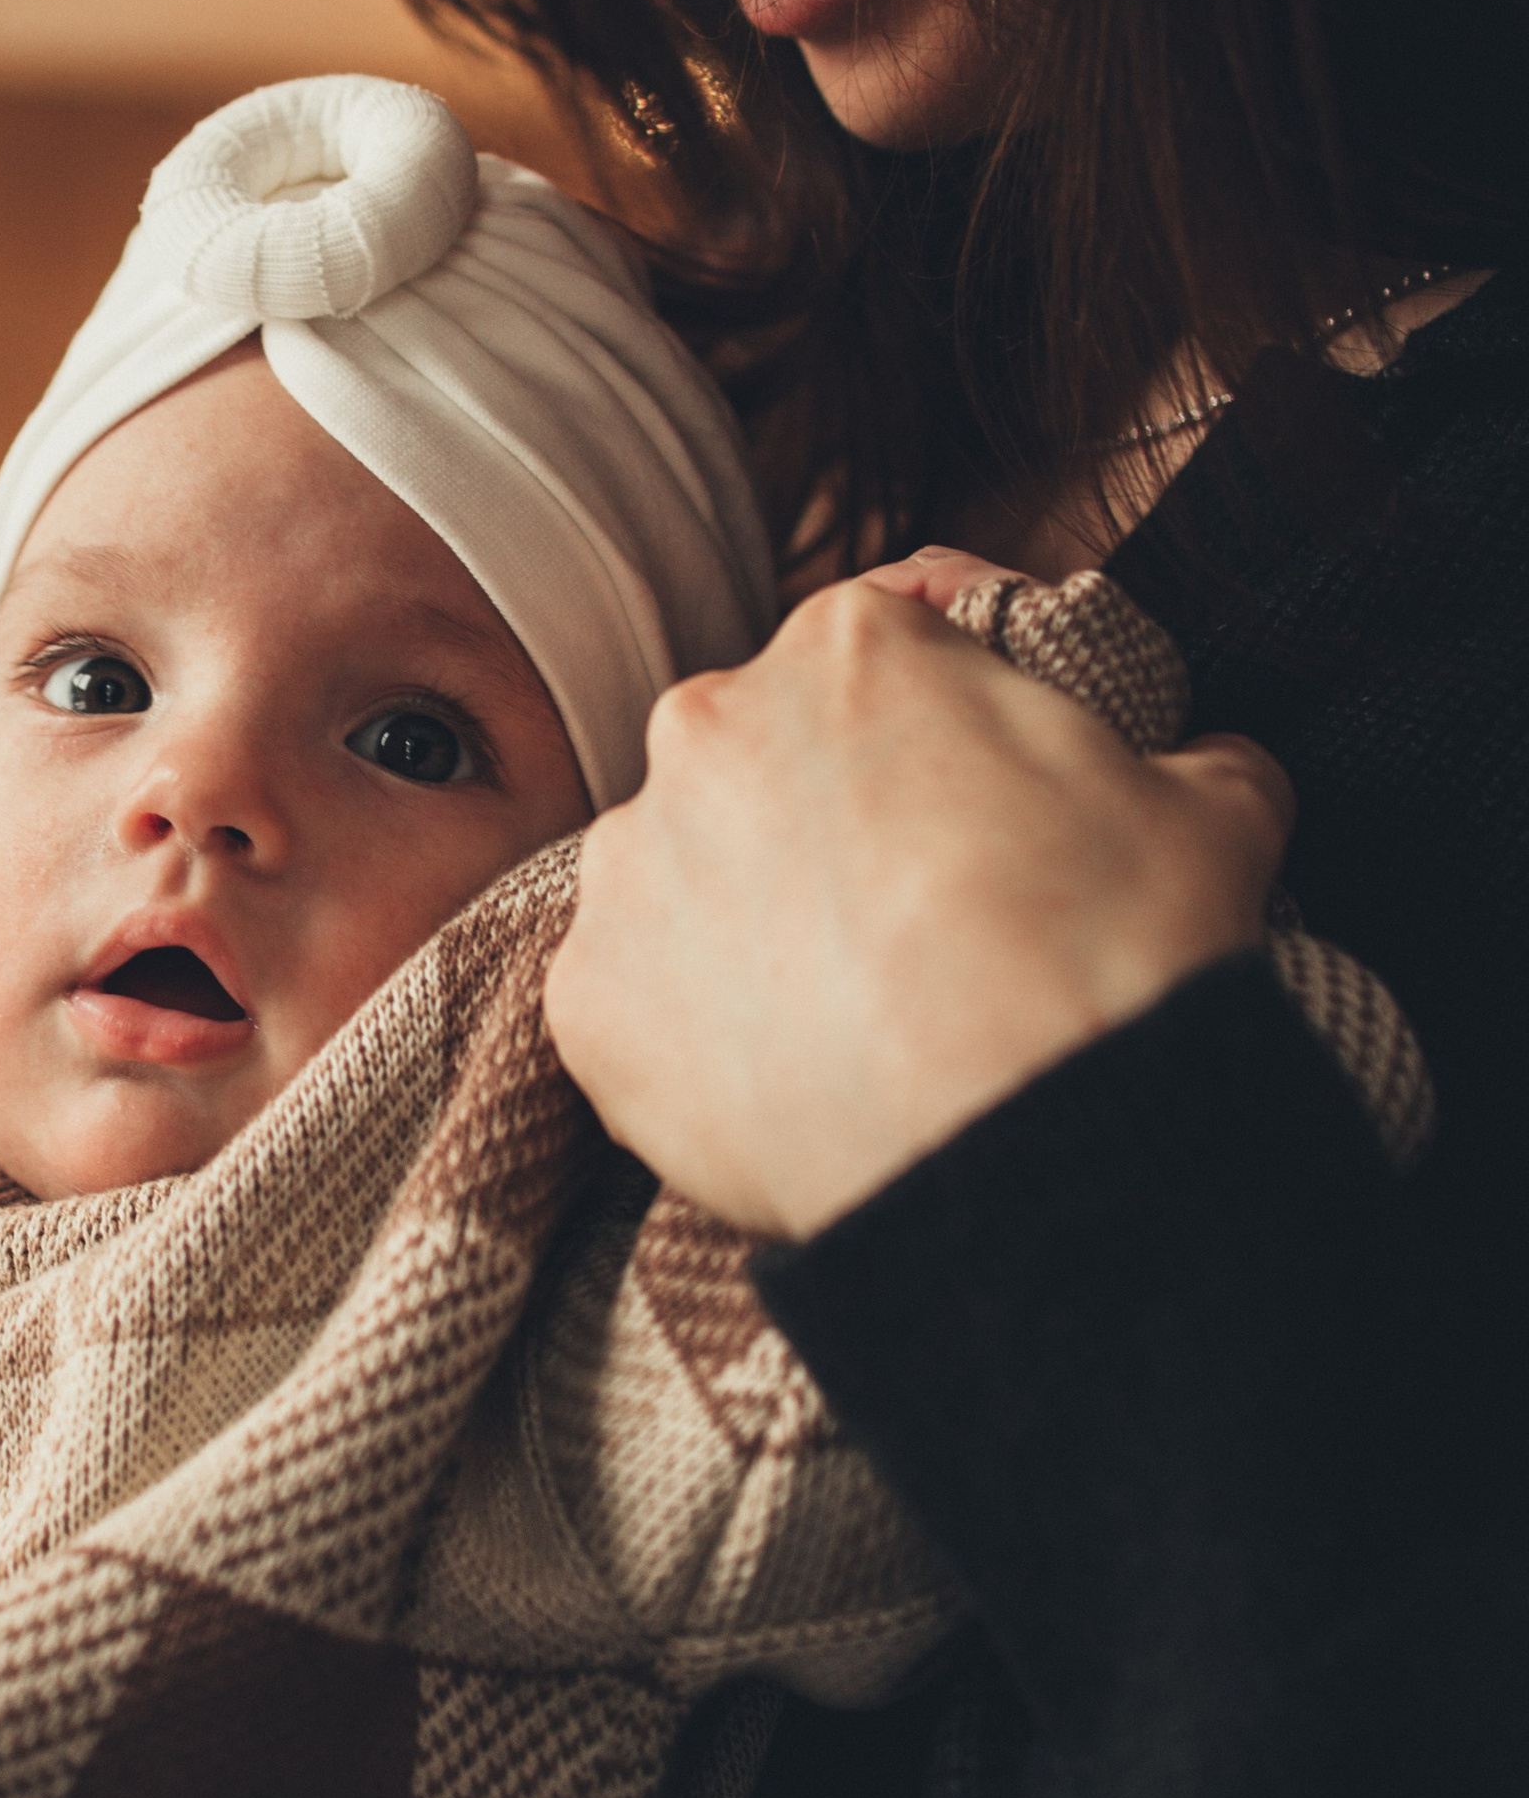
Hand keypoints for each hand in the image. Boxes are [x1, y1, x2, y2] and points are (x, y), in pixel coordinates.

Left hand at [544, 557, 1293, 1238]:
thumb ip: (1194, 758)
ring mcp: (629, 866)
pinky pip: (638, 1003)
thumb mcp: (1212, 814)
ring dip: (752, 924)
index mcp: (848, 647)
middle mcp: (707, 727)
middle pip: (770, 757)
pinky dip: (698, 1036)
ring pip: (690, 876)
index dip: (949, 720)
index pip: (890, 646)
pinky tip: (786, 1080)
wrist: (1022, 1151)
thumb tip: (1209, 768)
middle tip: (921, 920)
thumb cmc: (1112, 957)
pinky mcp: (586, 1002)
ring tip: (853, 1016)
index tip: (983, 794)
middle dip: (834, 820)